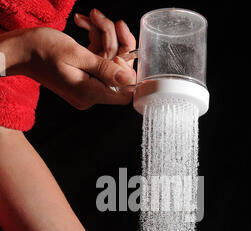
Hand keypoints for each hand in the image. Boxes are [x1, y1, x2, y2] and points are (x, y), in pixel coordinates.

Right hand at [18, 15, 135, 108]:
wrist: (20, 50)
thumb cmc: (41, 50)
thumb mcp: (76, 55)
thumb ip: (105, 68)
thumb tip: (128, 79)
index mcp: (90, 93)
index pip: (124, 94)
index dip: (129, 73)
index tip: (123, 51)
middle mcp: (91, 94)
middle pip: (118, 71)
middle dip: (115, 42)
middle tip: (106, 21)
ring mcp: (88, 85)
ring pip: (109, 58)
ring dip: (104, 34)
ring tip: (91, 16)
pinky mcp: (84, 75)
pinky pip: (99, 56)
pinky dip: (95, 38)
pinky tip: (84, 23)